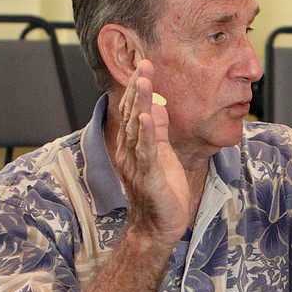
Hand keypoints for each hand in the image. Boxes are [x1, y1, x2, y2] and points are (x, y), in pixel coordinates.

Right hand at [113, 60, 188, 242]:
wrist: (157, 228)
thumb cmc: (162, 194)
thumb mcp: (162, 156)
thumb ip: (158, 132)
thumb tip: (156, 106)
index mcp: (133, 146)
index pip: (133, 112)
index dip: (138, 89)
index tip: (144, 66)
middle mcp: (129, 153)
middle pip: (131, 115)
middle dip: (137, 89)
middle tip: (143, 63)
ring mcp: (137, 165)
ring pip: (137, 129)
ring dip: (140, 104)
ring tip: (143, 81)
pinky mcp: (149, 178)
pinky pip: (146, 153)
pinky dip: (146, 134)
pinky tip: (146, 116)